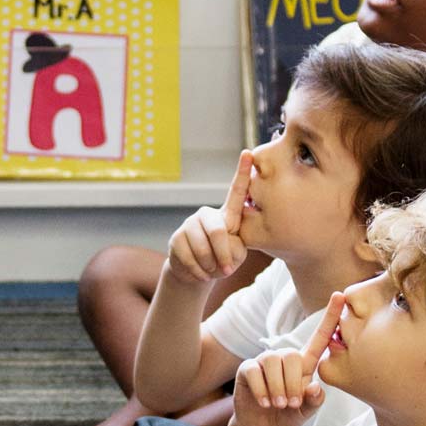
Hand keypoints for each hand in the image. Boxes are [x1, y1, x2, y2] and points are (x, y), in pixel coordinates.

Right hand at [167, 152, 252, 283]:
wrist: (199, 273)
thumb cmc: (225, 259)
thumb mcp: (237, 253)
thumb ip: (236, 246)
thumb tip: (225, 241)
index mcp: (228, 215)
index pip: (236, 191)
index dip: (242, 172)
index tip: (249, 153)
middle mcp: (208, 214)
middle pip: (218, 231)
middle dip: (223, 254)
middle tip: (228, 270)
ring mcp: (190, 224)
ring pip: (202, 248)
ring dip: (211, 266)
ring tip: (213, 270)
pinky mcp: (176, 238)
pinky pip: (189, 258)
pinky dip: (198, 271)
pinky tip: (200, 272)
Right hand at [226, 294, 343, 425]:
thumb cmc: (290, 415)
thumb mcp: (307, 411)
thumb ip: (315, 400)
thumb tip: (314, 387)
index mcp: (306, 363)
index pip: (320, 336)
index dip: (331, 316)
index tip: (341, 295)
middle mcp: (286, 357)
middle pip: (293, 356)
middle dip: (293, 383)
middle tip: (291, 403)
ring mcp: (265, 361)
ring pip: (274, 363)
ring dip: (277, 388)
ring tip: (278, 404)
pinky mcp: (247, 368)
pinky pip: (255, 372)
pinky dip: (261, 390)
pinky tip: (264, 403)